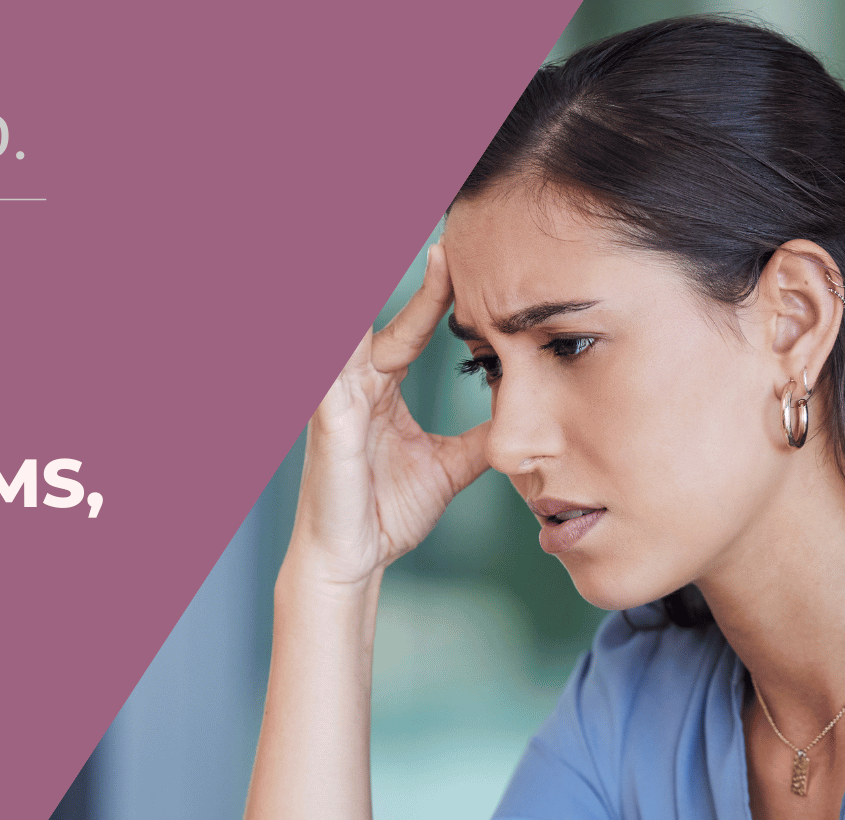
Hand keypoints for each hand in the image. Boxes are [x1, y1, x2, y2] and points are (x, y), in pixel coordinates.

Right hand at [284, 242, 494, 588]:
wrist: (352, 560)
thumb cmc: (385, 513)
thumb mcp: (448, 467)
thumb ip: (477, 440)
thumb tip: (517, 423)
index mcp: (379, 387)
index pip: (411, 324)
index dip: (436, 290)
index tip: (462, 252)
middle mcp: (353, 383)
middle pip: (373, 310)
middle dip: (399, 273)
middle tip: (435, 233)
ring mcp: (335, 397)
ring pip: (346, 328)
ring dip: (355, 289)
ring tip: (389, 246)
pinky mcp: (327, 418)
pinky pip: (330, 369)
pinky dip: (337, 341)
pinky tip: (353, 316)